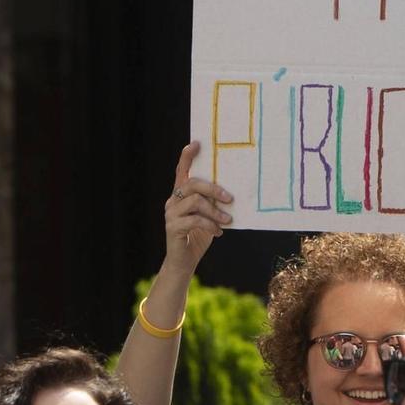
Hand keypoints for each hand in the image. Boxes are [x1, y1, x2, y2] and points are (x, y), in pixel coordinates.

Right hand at [164, 141, 232, 274]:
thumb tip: (233, 192)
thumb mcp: (209, 216)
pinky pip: (194, 220)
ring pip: (195, 201)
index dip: (187, 156)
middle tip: (230, 198)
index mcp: (181, 195)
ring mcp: (170, 214)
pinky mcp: (172, 228)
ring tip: (228, 220)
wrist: (184, 262)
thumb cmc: (199, 235)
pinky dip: (210, 225)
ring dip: (215, 211)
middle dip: (213, 188)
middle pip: (191, 183)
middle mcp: (172, 201)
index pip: (182, 171)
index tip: (197, 143)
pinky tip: (219, 232)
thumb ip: (214, 203)